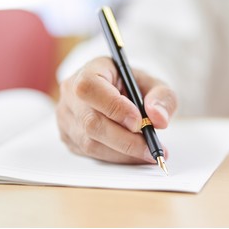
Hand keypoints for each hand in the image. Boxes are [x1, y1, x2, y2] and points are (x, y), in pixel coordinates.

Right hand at [56, 57, 176, 163]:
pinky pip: (91, 154)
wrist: (122, 94)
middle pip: (91, 122)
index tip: (139, 122)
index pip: (90, 87)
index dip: (113, 107)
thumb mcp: (155, 84)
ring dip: (123, 153)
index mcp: (90, 70)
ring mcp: (66, 118)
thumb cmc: (135, 86)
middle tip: (152, 148)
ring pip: (90, 143)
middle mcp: (71, 94)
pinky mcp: (70, 138)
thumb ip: (162, 97)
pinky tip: (135, 155)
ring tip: (149, 153)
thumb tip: (159, 119)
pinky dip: (117, 158)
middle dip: (125, 140)